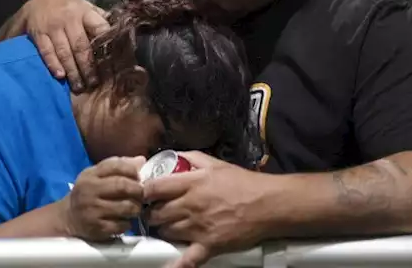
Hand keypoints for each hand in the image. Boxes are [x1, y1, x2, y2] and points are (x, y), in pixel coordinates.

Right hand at [13, 0, 110, 91]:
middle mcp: (69, 18)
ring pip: (64, 51)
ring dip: (72, 71)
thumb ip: (99, 19)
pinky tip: (60, 76)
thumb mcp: (84, 7)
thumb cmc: (67, 9)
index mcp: (84, 11)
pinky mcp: (39, 34)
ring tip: (79, 86)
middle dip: (88, 66)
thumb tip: (119, 34)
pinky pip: (46, 51)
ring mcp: (53, 26)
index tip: (111, 62)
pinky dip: (53, 64)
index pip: (99, 27)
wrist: (36, 2)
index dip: (106, 44)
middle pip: (81, 45)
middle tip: (93, 83)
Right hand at [60, 156, 145, 240]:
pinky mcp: (97, 228)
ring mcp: (93, 211)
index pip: (116, 166)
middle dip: (138, 190)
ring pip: (125, 207)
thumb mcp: (96, 175)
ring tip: (136, 207)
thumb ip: (117, 166)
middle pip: (122, 186)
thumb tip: (141, 160)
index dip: (132, 170)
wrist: (68, 217)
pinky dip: (128, 223)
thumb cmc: (87, 192)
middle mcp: (90, 191)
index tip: (139, 177)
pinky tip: (125, 220)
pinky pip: (121, 225)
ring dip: (136, 207)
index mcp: (90, 175)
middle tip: (142, 194)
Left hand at [144, 152, 267, 267]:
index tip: (142, 194)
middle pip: (156, 213)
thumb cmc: (243, 182)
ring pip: (166, 232)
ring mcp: (198, 227)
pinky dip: (177, 264)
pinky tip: (169, 266)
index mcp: (190, 183)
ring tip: (168, 227)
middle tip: (155, 212)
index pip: (153, 188)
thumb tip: (173, 155)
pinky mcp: (209, 245)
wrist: (268, 204)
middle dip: (151, 213)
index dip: (143, 192)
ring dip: (163, 230)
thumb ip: (191, 157)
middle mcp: (190, 206)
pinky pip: (188, 258)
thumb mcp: (215, 163)